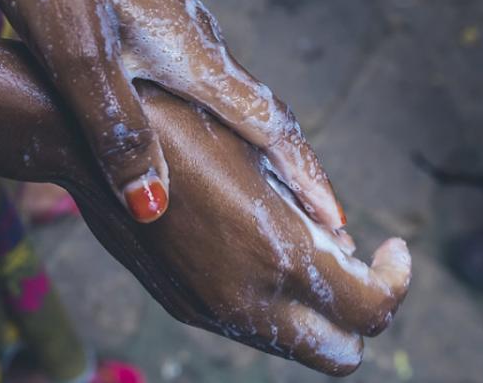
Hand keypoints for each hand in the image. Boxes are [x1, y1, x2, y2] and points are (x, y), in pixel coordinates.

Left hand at [0, 0, 346, 228]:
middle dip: (290, 169)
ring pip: (228, 97)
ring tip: (265, 190)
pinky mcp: (147, 18)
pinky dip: (216, 122)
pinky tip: (196, 132)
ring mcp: (172, 27)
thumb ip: (118, 130)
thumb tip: (154, 206)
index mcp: (190, 55)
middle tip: (315, 221)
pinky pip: (197, 81)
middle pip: (260, 113)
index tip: (336, 220)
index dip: (302, 176)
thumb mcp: (77, 55)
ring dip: (256, 146)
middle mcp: (195, 42)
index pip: (269, 124)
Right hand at [56, 82, 409, 374]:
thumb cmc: (176, 126)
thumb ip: (309, 210)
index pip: (372, 308)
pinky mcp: (184, 307)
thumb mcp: (258, 155)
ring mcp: (212, 310)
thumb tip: (345, 244)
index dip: (396, 280)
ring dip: (316, 313)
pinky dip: (273, 306)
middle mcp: (248, 296)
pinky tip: (259, 251)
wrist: (86, 143)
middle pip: (340, 355)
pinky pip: (250, 328)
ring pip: (294, 347)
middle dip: (362, 316)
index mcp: (278, 251)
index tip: (392, 248)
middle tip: (358, 265)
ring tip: (304, 247)